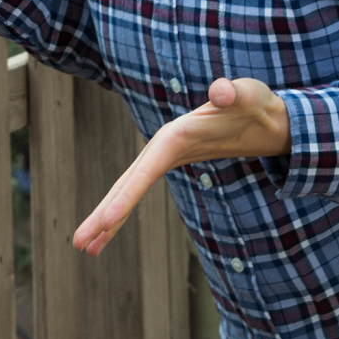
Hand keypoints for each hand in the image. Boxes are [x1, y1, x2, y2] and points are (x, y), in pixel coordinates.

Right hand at [72, 77, 289, 256]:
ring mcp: (164, 157)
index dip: (125, 197)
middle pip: (124, 184)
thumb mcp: (249, 96)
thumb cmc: (254, 103)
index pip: (144, 171)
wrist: (261, 113)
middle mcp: (162, 146)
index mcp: (175, 135)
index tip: (106, 222)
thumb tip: (221, 90)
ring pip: (126, 190)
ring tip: (84, 248)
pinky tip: (108, 233)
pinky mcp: (170, 164)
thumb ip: (234, 93)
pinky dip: (122, 212)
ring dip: (105, 220)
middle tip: (78, 244)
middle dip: (101, 215)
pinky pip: (139, 190)